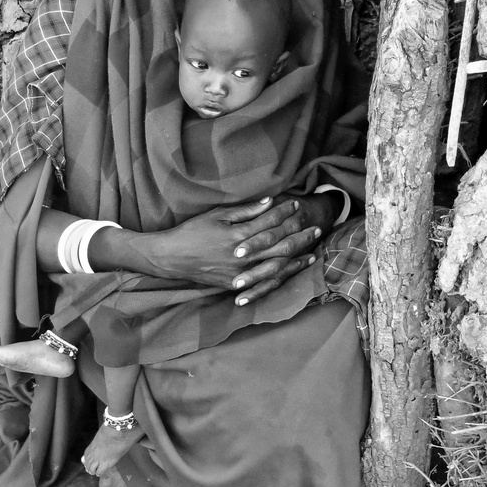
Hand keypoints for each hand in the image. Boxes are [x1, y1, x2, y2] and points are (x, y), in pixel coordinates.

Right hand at [141, 192, 339, 301]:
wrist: (172, 258)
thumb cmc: (192, 232)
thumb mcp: (216, 215)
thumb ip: (245, 211)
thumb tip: (269, 202)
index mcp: (238, 235)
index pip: (268, 222)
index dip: (285, 213)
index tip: (297, 205)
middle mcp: (242, 256)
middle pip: (279, 245)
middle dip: (299, 236)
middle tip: (315, 228)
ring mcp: (240, 273)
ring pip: (276, 266)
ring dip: (296, 258)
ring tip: (312, 251)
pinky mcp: (235, 285)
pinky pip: (263, 283)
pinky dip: (280, 276)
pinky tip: (291, 272)